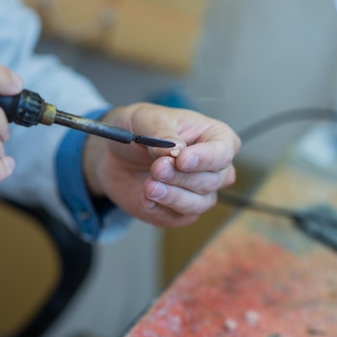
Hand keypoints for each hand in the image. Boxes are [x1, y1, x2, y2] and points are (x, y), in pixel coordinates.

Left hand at [83, 102, 240, 226]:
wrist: (113, 155)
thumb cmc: (138, 130)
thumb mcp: (146, 118)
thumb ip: (162, 133)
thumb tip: (176, 151)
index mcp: (213, 136)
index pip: (223, 152)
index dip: (206, 158)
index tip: (181, 160)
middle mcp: (212, 167)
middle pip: (213, 180)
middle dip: (182, 177)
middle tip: (157, 169)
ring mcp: (198, 192)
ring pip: (199, 203)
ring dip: (173, 196)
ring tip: (149, 186)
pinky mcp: (180, 212)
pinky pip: (179, 218)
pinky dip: (161, 210)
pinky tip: (145, 199)